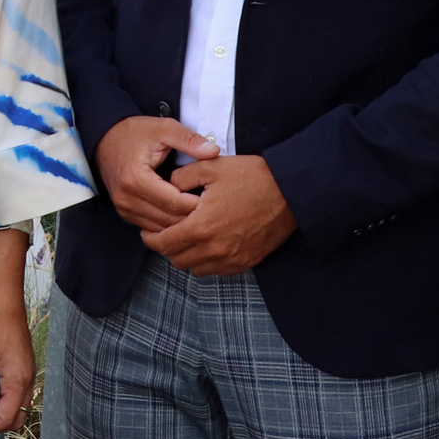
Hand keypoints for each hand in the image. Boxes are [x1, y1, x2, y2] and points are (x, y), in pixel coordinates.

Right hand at [94, 117, 214, 231]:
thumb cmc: (133, 133)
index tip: (213, 196)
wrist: (106, 138)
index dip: (197, 203)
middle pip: (169, 220)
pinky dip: (168, 223)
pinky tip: (181, 211)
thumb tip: (213, 151)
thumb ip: (189, 140)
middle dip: (192, 215)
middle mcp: (127, 198)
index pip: (175, 203)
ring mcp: (124, 208)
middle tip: (211, 206)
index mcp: (136, 179)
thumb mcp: (163, 128)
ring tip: (198, 210)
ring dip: (180, 222)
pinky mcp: (125, 213)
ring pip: (161, 229)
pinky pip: (152, 227)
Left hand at [141, 154, 297, 275]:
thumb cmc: (252, 177)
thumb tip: (167, 186)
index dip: (150, 238)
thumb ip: (181, 177)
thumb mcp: (211, 167)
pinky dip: (206, 261)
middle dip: (167, 247)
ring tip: (186, 238)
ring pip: (195, 269)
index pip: (163, 243)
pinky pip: (216, 271)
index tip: (147, 230)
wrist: (291, 191)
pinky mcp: (245, 262)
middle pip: (176, 259)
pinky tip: (207, 244)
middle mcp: (214, 249)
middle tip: (166, 232)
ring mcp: (231, 259)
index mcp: (200, 227)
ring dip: (186, 256)